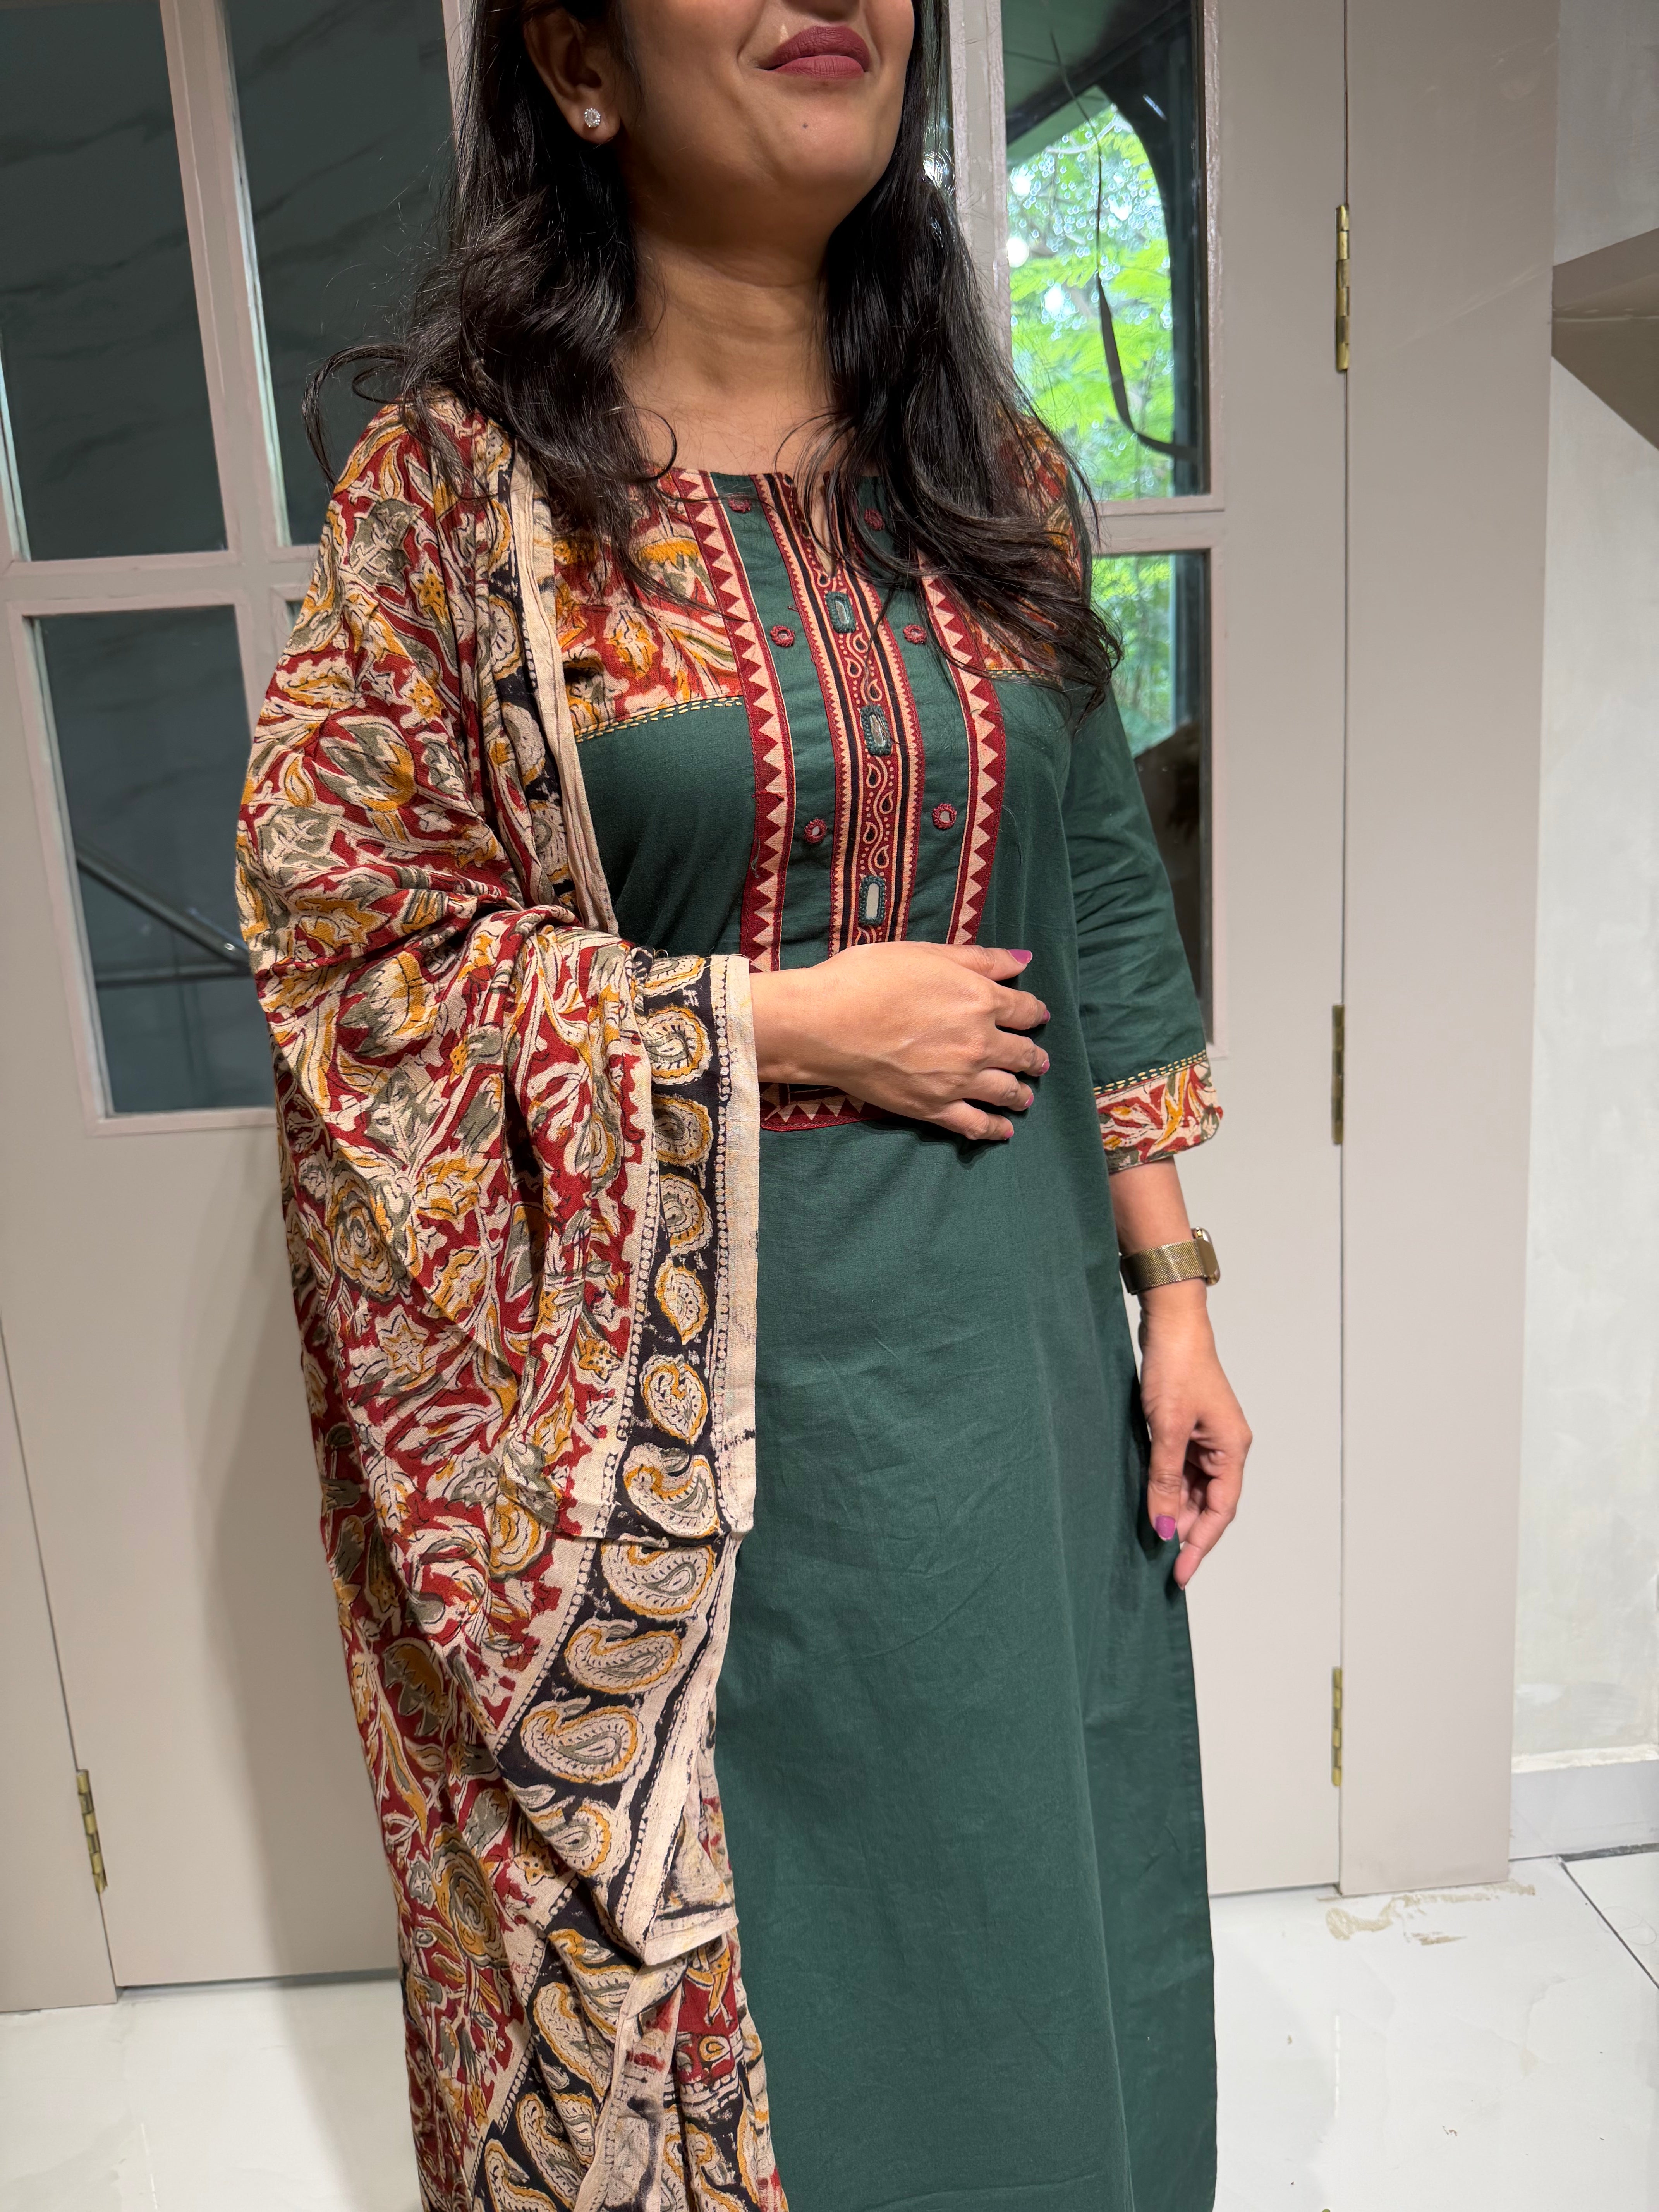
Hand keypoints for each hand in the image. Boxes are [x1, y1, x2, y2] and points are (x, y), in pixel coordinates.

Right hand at [749, 941, 1049, 1140]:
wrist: (825, 1024)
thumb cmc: (868, 978)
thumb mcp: (926, 953)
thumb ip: (979, 959)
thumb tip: (1024, 959)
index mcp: (980, 1000)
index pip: (1024, 1009)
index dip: (1033, 1012)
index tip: (1035, 1016)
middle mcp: (979, 1043)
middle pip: (1022, 1054)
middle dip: (1033, 1057)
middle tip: (1037, 1061)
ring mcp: (959, 1080)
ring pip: (1007, 1091)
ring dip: (1021, 1093)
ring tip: (1024, 1096)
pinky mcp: (934, 1108)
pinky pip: (975, 1124)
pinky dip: (994, 1129)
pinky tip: (1003, 1131)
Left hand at [1137, 1287, 1249, 1587]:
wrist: (1170, 1323)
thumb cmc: (1176, 1367)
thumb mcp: (1167, 1429)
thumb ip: (1165, 1480)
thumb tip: (1164, 1527)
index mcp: (1232, 1449)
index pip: (1221, 1511)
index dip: (1201, 1544)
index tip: (1180, 1574)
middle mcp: (1225, 1447)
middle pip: (1209, 1503)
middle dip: (1186, 1532)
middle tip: (1160, 1564)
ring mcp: (1206, 1438)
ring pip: (1193, 1488)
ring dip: (1174, 1511)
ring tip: (1151, 1537)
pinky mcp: (1188, 1428)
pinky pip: (1180, 1469)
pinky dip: (1166, 1487)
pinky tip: (1150, 1503)